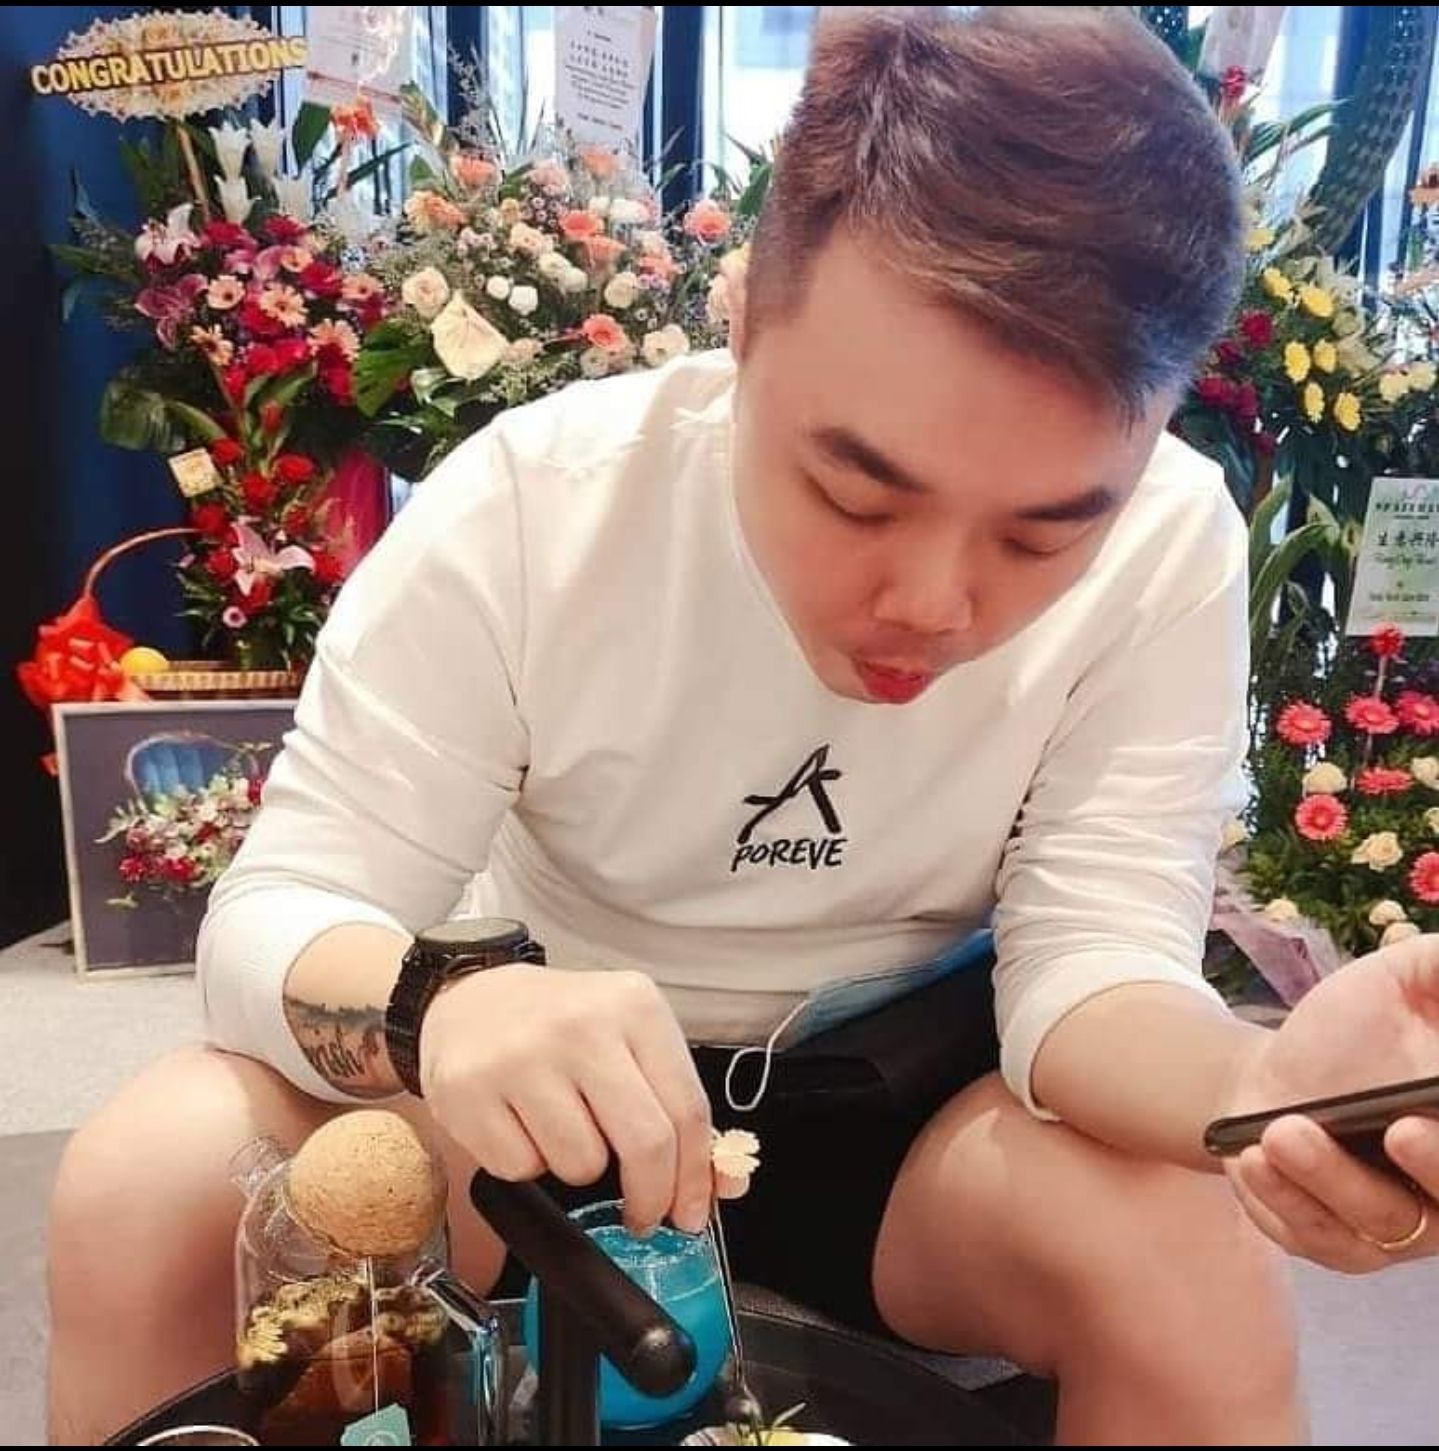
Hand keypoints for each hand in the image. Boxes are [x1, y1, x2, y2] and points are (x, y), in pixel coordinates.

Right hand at [420, 964, 712, 1234]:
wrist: (473, 999)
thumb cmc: (564, 1028)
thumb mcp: (632, 1042)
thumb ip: (678, 1109)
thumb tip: (727, 1184)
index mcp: (634, 1005)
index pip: (688, 1109)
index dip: (696, 1176)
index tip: (691, 1212)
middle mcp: (581, 1024)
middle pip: (645, 1143)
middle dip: (651, 1197)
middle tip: (643, 1215)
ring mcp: (522, 1056)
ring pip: (581, 1165)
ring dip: (579, 1171)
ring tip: (563, 1131)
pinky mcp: (469, 1089)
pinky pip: (521, 1168)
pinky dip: (527, 1164)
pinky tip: (521, 1125)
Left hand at [1224, 933, 1438, 1270]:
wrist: (1283, 1066)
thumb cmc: (1360, 1025)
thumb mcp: (1404, 981)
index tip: (1438, 1108)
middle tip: (1401, 1129)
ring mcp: (1397, 1227)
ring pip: (1380, 1224)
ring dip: (1329, 1179)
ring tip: (1282, 1132)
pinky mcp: (1334, 1240)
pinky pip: (1314, 1236)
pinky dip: (1279, 1201)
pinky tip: (1249, 1160)